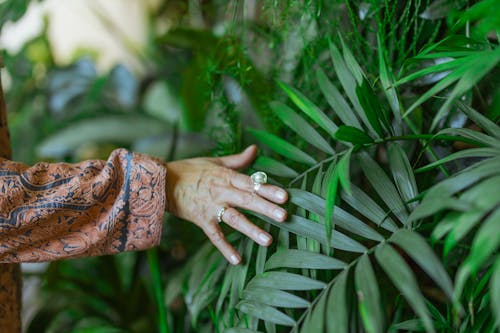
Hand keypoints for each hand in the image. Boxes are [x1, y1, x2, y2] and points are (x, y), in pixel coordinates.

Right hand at [165, 145, 287, 264]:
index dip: (267, 189)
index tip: (285, 196)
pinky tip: (237, 259)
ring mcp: (211, 207)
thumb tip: (255, 149)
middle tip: (284, 216)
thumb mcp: (215, 162)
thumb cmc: (190, 170)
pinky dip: (225, 247)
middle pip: (247, 200)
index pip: (250, 183)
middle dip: (266, 208)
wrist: (161, 182)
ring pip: (234, 219)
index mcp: (226, 177)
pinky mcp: (201, 220)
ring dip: (251, 229)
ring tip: (268, 240)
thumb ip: (238, 160)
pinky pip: (215, 236)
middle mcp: (221, 192)